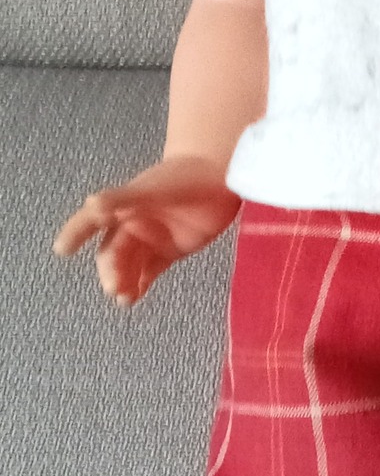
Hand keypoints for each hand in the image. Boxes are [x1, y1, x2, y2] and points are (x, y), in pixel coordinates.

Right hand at [52, 156, 240, 305]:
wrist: (220, 176)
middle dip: (111, 271)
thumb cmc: (183, 177)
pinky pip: (150, 272)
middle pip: (112, 253)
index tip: (62, 249)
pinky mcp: (170, 251)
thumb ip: (123, 198)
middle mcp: (132, 225)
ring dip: (123, 282)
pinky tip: (135, 296)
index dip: (75, 233)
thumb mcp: (151, 188)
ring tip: (125, 298)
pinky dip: (141, 285)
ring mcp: (151, 240)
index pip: (91, 222)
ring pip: (129, 266)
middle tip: (115, 287)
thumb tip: (91, 205)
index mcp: (122, 208)